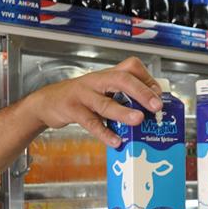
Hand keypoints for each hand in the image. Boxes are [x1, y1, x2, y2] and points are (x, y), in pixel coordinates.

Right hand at [33, 57, 161, 146]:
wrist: (48, 102)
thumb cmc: (81, 98)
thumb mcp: (102, 92)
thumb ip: (121, 98)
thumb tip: (149, 113)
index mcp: (108, 75)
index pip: (131, 67)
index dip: (147, 79)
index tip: (159, 95)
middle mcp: (97, 81)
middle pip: (122, 79)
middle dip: (141, 91)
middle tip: (157, 105)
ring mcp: (83, 94)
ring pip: (106, 102)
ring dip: (123, 112)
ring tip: (138, 120)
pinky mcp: (72, 109)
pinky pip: (90, 122)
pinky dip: (104, 133)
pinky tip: (116, 141)